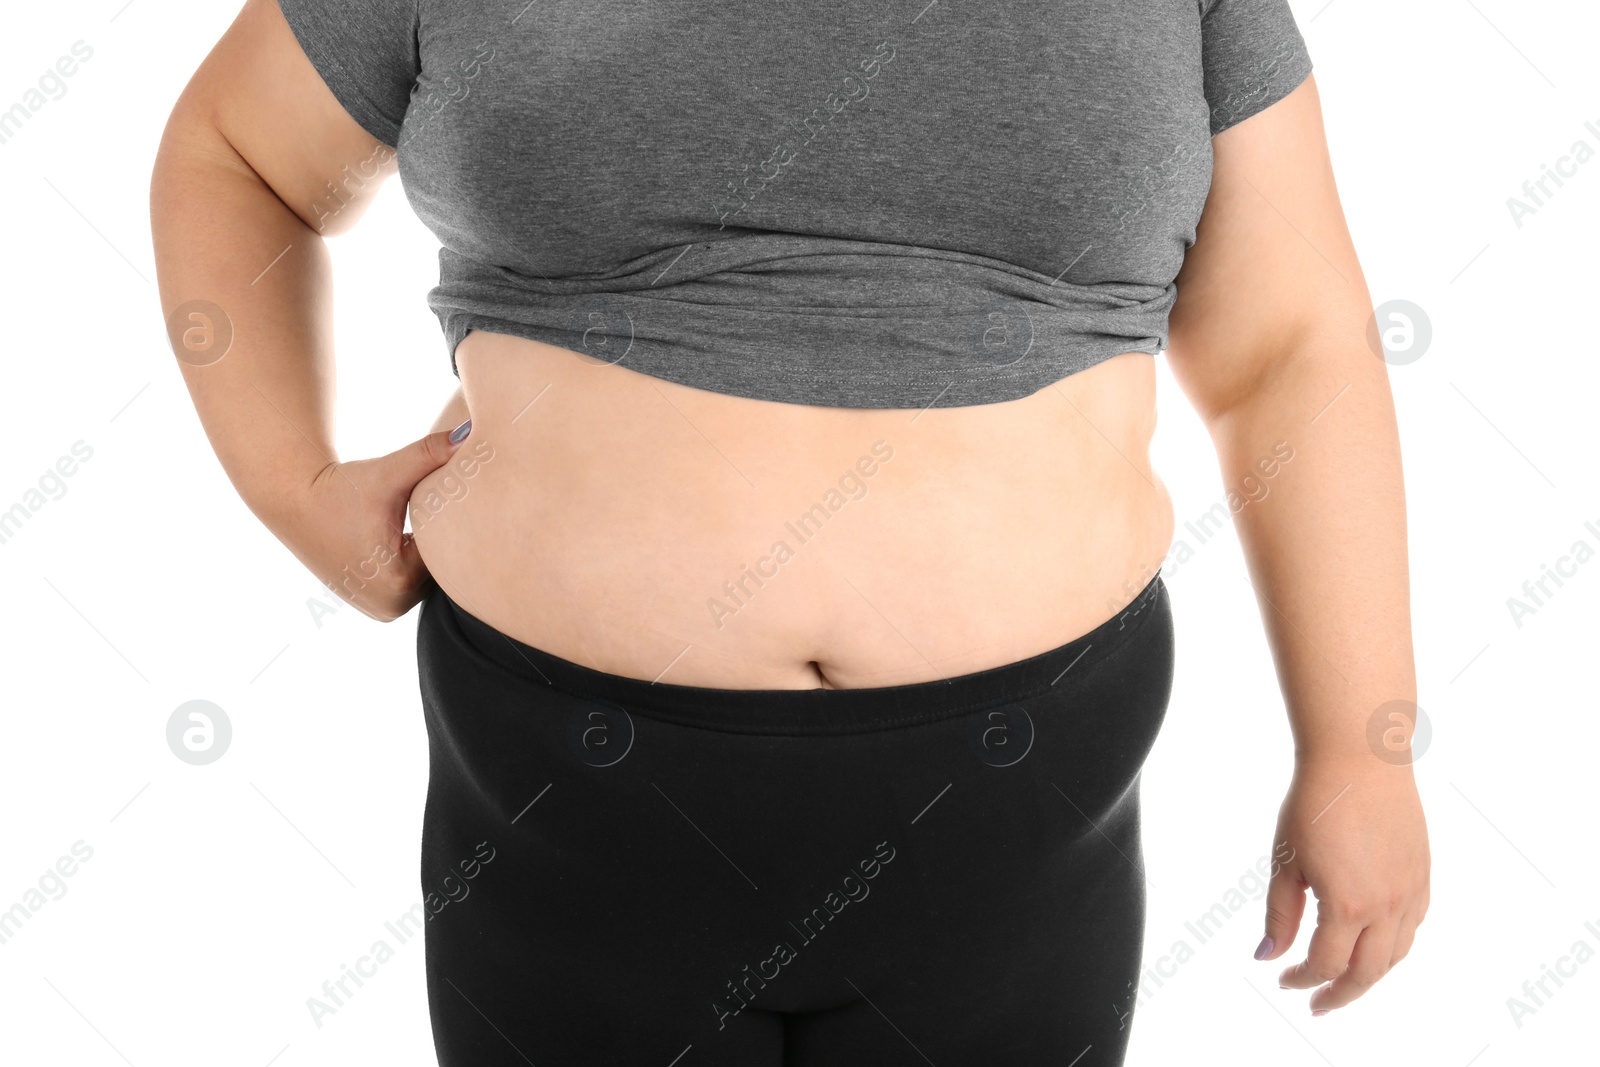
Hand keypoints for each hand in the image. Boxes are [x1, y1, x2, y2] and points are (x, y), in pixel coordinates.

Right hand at [271, 421, 472, 621]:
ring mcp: (382, 611)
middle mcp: (392, 607)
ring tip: (407, 521)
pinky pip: (409, 581)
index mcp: (398, 583)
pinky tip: (398, 535)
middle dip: (439, 540)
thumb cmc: (342, 486)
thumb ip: (430, 454)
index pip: (449, 555)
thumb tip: (468, 431)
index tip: (451, 502)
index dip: (451, 526)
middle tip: (432, 509)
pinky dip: (410, 560)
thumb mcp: (389, 472)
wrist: (294, 499)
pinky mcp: (375, 606)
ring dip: (424, 551)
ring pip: (426, 575)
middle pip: (439, 569)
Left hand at [1256, 756, 1429, 1013]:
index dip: (1302, 979)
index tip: (1284, 981)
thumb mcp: (1286, 861)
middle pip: (1366, 973)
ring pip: (1395, 955)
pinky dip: (1393, 948)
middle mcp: (1387, 906)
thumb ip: (1280, 915)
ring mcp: (1411, 892)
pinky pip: (1412, 928)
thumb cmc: (1316, 804)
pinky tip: (1373, 946)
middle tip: (1317, 1004)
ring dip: (1369, 977)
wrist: (1360, 759)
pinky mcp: (1422, 876)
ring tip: (1343, 984)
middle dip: (1339, 995)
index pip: (1326, 964)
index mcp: (1348, 905)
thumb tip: (1267, 957)